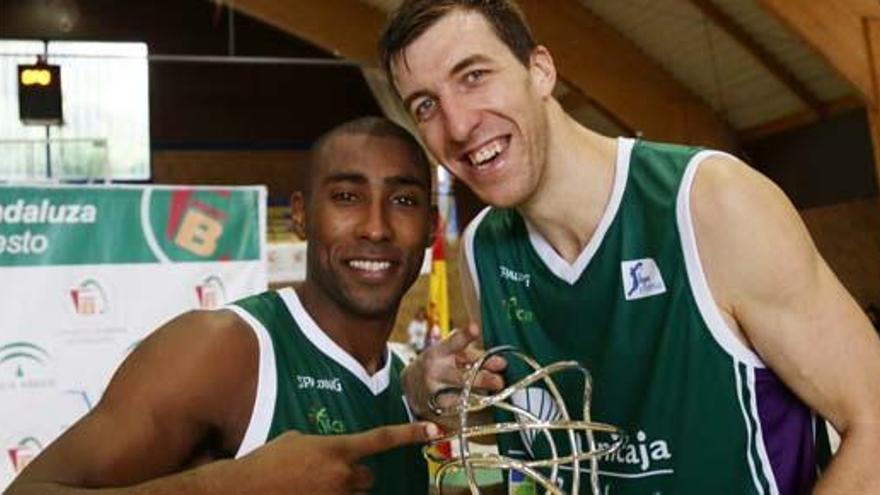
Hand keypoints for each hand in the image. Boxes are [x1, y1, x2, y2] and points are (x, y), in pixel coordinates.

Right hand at [236, 422, 438, 493]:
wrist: (241, 489)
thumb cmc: (266, 462)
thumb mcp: (296, 441)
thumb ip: (323, 447)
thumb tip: (332, 455)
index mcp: (336, 448)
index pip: (381, 439)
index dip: (409, 434)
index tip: (433, 430)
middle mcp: (342, 474)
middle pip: (368, 476)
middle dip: (352, 477)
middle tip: (324, 476)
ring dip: (341, 492)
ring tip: (311, 487)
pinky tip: (311, 492)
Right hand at [401, 323, 505, 421]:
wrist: (411, 385)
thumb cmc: (437, 364)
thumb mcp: (449, 352)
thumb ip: (475, 355)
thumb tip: (501, 363)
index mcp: (438, 352)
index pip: (453, 342)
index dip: (465, 335)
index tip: (475, 329)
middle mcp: (434, 371)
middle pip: (462, 375)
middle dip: (483, 378)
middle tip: (499, 380)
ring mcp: (433, 391)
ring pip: (462, 396)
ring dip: (481, 395)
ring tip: (495, 392)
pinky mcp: (435, 408)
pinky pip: (457, 409)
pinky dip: (472, 406)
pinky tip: (482, 404)